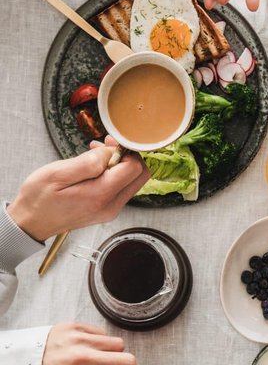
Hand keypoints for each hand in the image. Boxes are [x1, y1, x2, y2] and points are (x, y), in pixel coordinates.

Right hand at [7, 139, 147, 242]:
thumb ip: (88, 163)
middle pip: (139, 176)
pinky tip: (93, 167)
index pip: (135, 168)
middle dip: (126, 155)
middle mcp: (111, 206)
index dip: (126, 150)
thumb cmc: (40, 198)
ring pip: (130, 181)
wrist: (31, 222)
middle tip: (104, 145)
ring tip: (94, 154)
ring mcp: (110, 210)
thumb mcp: (58, 174)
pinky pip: (119, 187)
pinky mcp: (106, 210)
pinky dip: (112, 174)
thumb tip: (110, 153)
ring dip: (118, 163)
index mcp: (101, 195)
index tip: (108, 142)